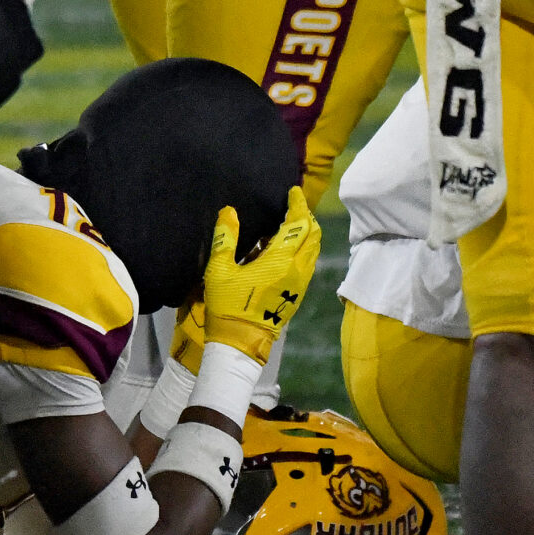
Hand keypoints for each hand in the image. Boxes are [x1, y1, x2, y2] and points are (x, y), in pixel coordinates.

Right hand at [200, 186, 321, 362]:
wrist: (240, 343)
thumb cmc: (228, 305)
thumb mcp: (219, 270)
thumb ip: (225, 238)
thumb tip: (228, 211)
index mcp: (280, 260)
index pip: (298, 224)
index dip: (298, 204)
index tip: (294, 192)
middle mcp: (297, 269)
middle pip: (314, 234)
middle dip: (306, 216)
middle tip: (294, 206)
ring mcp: (300, 283)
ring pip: (314, 250)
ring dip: (307, 233)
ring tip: (290, 225)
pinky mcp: (298, 294)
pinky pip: (308, 263)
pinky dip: (303, 249)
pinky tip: (285, 250)